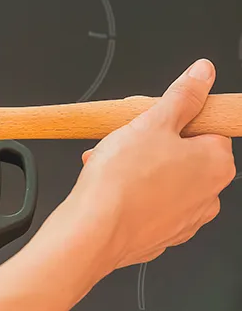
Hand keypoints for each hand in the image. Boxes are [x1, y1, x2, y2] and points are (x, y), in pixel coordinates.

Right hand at [74, 59, 235, 270]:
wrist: (94, 231)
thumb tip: (202, 74)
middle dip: (152, 148)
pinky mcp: (162, 237)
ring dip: (139, 172)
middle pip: (184, 157)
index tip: (152, 124)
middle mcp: (210, 195)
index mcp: (216, 163)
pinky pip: (150, 208)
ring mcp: (186, 220)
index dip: (174, 122)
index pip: (206, 129)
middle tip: (125, 144)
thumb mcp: (152, 122)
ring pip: (164, 183)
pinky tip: (111, 190)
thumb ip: (182, 96)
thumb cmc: (122, 181)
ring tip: (110, 168)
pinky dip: (133, 197)